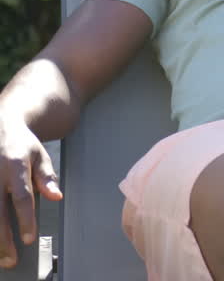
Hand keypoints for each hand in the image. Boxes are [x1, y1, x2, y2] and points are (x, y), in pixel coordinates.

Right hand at [0, 119, 60, 267]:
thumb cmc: (22, 145)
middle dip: (4, 238)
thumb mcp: (40, 155)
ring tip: (0, 257)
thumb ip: (47, 177)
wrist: (1, 126)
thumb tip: (56, 196)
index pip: (22, 197)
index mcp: (15, 166)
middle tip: (12, 258)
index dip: (25, 219)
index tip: (29, 238)